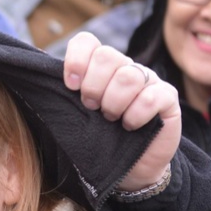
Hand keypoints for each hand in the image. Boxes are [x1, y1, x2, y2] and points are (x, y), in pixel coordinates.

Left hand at [62, 32, 181, 191]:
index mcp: (101, 67)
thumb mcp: (79, 116)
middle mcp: (125, 68)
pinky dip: (136, 114)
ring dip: (114, 102)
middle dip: (93, 86)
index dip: (76, 60)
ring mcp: (149, 80)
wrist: (132, 168)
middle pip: (106, 56)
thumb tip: (42, 81)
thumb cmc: (101, 140)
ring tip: (110, 119)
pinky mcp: (168, 97)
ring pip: (128, 76)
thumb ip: (66, 96)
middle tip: (91, 107)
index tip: (71, 86)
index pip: (87, 42)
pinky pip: (151, 96)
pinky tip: (130, 126)